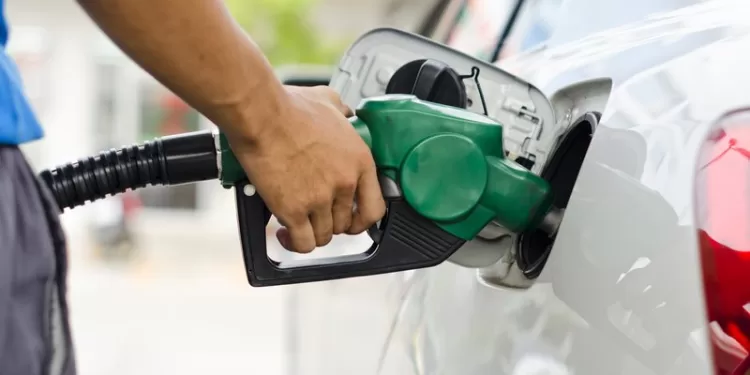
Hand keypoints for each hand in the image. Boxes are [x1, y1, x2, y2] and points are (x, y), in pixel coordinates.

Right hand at [229, 85, 385, 252]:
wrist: (262, 115)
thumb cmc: (289, 107)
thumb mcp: (329, 102)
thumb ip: (343, 111)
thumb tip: (345, 112)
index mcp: (359, 161)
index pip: (375, 207)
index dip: (362, 220)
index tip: (352, 220)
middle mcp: (344, 183)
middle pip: (345, 224)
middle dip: (330, 223)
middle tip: (315, 215)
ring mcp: (320, 199)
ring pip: (324, 236)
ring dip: (311, 232)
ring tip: (298, 223)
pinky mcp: (294, 210)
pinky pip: (303, 243)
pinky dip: (294, 243)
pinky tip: (285, 233)